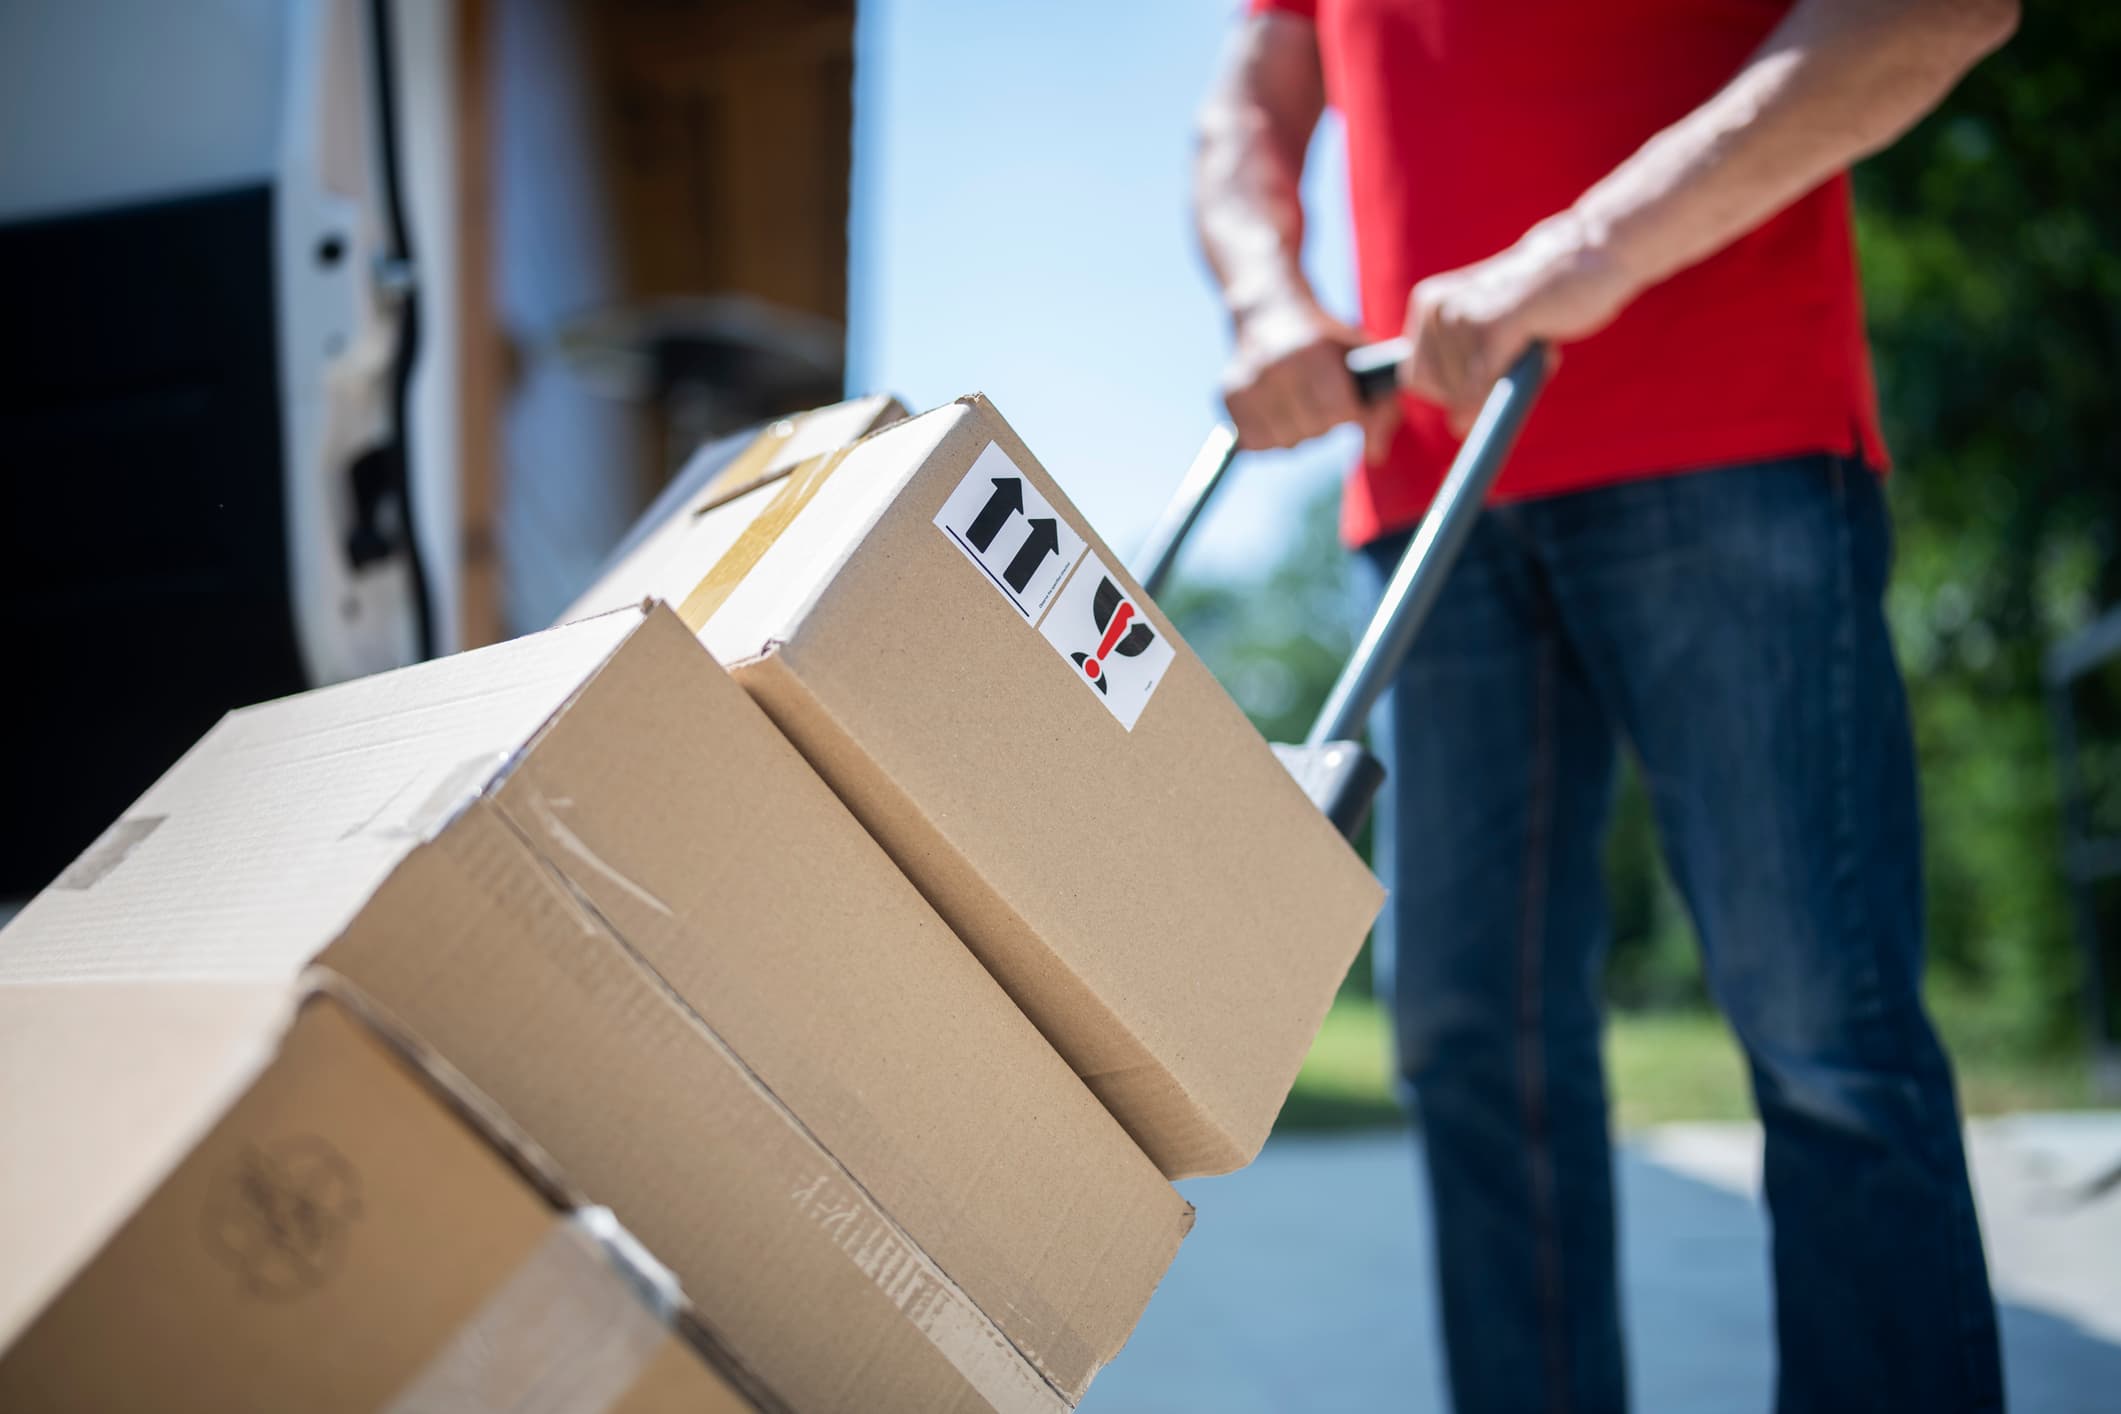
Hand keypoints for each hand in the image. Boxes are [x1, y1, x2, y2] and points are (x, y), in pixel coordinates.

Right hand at [1223, 301, 1401, 464]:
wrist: (1269, 309)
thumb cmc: (1325, 338)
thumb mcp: (1361, 355)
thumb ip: (1381, 403)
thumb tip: (1375, 455)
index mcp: (1313, 350)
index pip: (1340, 412)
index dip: (1351, 413)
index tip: (1350, 403)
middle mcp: (1275, 365)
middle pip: (1314, 430)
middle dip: (1325, 422)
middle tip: (1323, 399)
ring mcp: (1248, 381)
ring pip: (1285, 443)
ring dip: (1298, 433)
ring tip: (1300, 406)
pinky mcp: (1228, 395)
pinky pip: (1257, 443)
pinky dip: (1271, 436)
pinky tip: (1276, 412)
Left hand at [1400, 213, 1637, 433]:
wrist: (1590, 254)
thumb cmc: (1542, 301)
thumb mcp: (1492, 340)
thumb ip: (1467, 380)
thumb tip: (1456, 427)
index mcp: (1428, 304)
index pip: (1416, 379)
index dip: (1451, 390)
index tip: (1486, 368)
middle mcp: (1437, 307)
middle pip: (1445, 392)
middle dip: (1486, 388)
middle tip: (1520, 347)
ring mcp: (1463, 314)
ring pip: (1471, 394)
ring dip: (1512, 380)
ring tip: (1534, 337)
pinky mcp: (1495, 325)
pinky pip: (1488, 387)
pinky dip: (1514, 385)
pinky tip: (1540, 349)